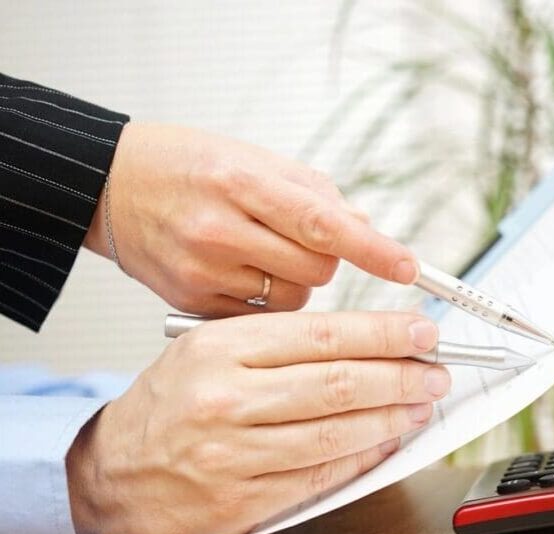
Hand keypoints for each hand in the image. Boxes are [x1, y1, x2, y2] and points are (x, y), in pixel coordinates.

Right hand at [64, 311, 449, 533]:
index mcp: (220, 350)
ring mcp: (233, 456)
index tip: (423, 333)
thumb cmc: (171, 405)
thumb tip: (369, 341)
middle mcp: (225, 400)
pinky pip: (320, 477)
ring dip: (392, 419)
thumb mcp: (211, 350)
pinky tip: (388, 441)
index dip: (384, 334)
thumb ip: (282, 343)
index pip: (323, 335)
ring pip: (335, 433)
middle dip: (401, 377)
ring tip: (422, 405)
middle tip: (436, 372)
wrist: (113, 473)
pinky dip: (362, 457)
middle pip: (337, 384)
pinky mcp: (242, 502)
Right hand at [83, 122, 417, 315]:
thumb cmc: (186, 167)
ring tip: (269, 256)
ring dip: (300, 284)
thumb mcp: (252, 158)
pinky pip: (263, 319)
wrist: (110, 188)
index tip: (407, 268)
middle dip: (331, 262)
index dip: (371, 248)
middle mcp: (218, 229)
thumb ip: (313, 193)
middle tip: (317, 246)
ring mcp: (202, 272)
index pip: (321, 222)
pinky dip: (270, 304)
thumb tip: (365, 225)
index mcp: (239, 181)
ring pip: (294, 301)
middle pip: (316, 269)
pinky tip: (247, 276)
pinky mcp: (192, 304)